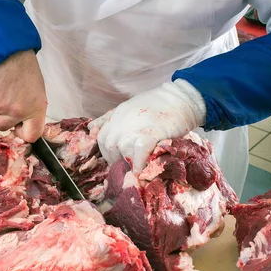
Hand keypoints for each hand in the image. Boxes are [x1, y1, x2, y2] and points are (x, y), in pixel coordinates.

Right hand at [0, 50, 46, 141]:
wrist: (6, 49)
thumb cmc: (24, 66)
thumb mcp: (37, 90)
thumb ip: (31, 108)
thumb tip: (24, 119)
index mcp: (35, 109)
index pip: (31, 135)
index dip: (24, 133)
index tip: (20, 128)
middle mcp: (17, 112)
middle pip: (4, 126)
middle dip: (4, 117)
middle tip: (8, 99)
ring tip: (3, 85)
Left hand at [90, 80, 205, 172]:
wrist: (180, 98)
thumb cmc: (156, 104)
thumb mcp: (126, 108)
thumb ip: (108, 119)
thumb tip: (90, 128)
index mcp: (114, 118)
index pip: (101, 141)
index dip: (109, 153)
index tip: (119, 159)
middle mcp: (119, 124)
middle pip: (110, 151)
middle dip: (119, 160)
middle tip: (132, 165)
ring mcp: (132, 131)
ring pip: (122, 155)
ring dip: (130, 164)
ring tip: (140, 167)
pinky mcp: (148, 136)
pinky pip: (138, 157)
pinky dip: (140, 166)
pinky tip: (144, 171)